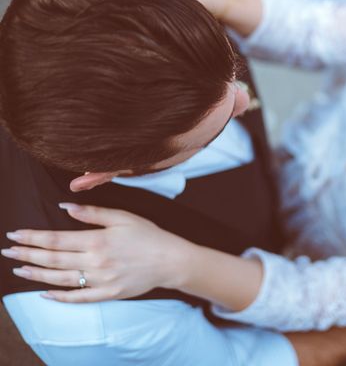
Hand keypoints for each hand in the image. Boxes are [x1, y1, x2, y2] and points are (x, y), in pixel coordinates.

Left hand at [2, 203, 192, 301]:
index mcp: (98, 240)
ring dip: (37, 275)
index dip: (33, 237)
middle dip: (27, 255)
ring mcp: (101, 280)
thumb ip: (94, 213)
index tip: (15, 234)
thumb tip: (66, 207)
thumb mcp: (124, 217)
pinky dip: (60, 297)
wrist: (171, 260)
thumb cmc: (149, 235)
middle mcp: (96, 262)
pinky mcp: (108, 294)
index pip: (56, 239)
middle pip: (53, 260)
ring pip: (61, 279)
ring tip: (18, 271)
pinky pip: (79, 298)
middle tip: (7, 251)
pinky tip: (45, 293)